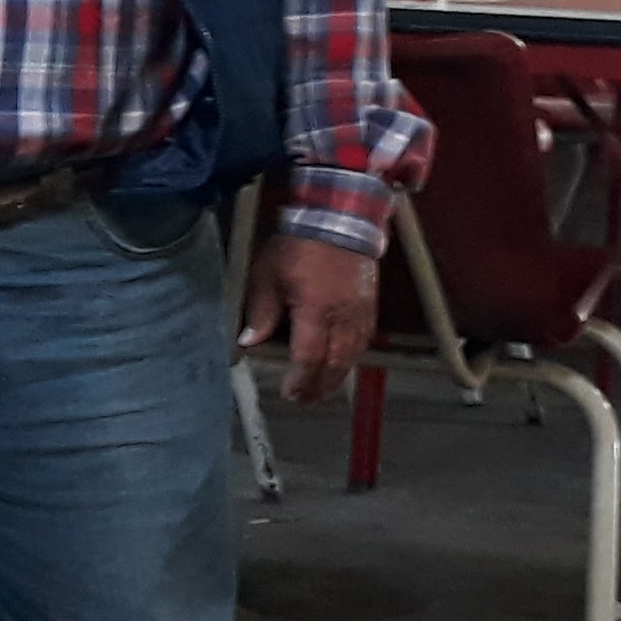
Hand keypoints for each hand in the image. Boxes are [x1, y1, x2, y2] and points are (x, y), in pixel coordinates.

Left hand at [238, 233, 377, 403]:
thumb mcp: (267, 274)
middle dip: (319, 385)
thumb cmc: (299, 246)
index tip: (290, 392)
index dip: (300, 379)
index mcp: (315, 309)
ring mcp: (361, 313)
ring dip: (337, 377)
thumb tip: (250, 342)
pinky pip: (364, 342)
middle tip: (304, 399)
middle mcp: (343, 316)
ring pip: (352, 355)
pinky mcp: (370, 307)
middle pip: (334, 363)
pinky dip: (352, 358)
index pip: (309, 356)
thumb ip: (260, 311)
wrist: (339, 220)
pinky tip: (342, 365)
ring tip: (321, 390)